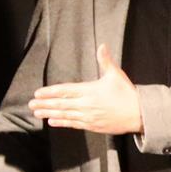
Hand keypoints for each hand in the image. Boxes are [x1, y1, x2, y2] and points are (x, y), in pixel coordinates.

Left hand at [28, 44, 143, 134]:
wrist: (139, 115)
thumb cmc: (127, 94)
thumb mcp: (116, 75)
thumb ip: (105, 60)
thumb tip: (102, 46)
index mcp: (90, 91)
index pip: (65, 91)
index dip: (50, 92)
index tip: (38, 93)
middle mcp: (87, 105)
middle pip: (61, 104)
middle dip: (45, 104)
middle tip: (31, 104)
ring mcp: (89, 117)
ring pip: (65, 115)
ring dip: (50, 114)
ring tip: (37, 113)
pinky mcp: (93, 126)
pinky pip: (73, 124)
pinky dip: (62, 123)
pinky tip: (52, 122)